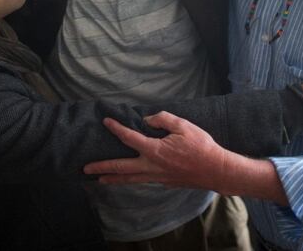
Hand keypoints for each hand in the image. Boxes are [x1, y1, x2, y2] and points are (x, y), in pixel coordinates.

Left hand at [84, 112, 231, 190]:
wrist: (216, 170)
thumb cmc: (201, 146)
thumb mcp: (183, 125)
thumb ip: (163, 119)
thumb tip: (147, 120)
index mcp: (155, 150)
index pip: (129, 138)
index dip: (116, 128)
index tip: (106, 122)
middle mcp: (152, 166)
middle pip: (121, 168)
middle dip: (102, 167)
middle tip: (86, 169)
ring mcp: (157, 177)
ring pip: (130, 179)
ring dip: (114, 178)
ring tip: (100, 180)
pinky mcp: (164, 182)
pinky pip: (142, 181)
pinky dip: (131, 180)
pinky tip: (129, 178)